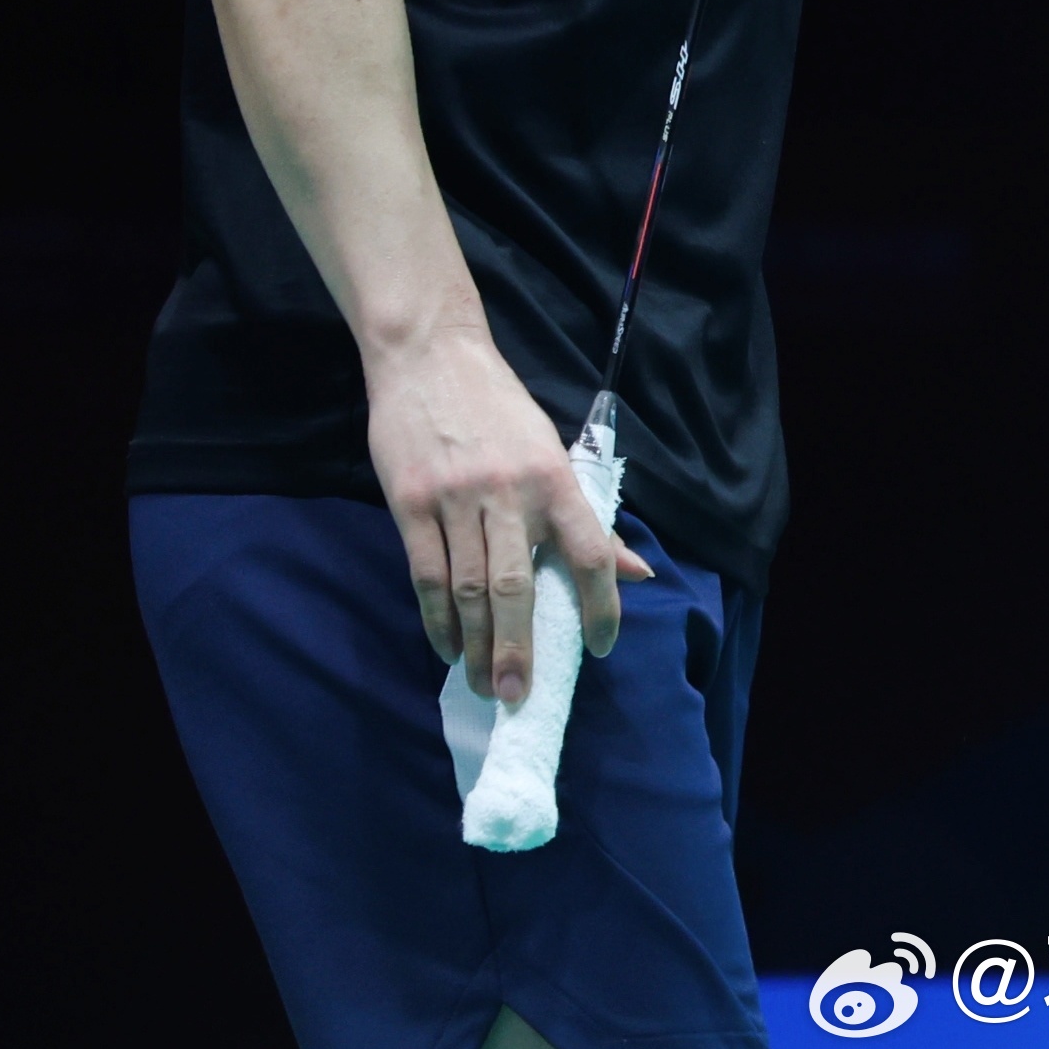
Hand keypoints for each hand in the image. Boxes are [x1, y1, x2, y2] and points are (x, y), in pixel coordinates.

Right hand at [363, 328, 651, 703]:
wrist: (429, 354)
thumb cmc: (498, 409)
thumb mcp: (552, 452)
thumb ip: (588, 518)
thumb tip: (637, 573)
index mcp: (555, 479)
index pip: (590, 551)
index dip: (602, 605)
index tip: (603, 647)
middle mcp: (510, 492)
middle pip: (518, 587)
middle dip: (518, 649)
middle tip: (517, 694)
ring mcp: (457, 499)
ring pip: (469, 590)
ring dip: (475, 645)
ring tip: (482, 683)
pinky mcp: (411, 503)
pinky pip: (427, 575)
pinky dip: (437, 619)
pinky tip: (446, 646)